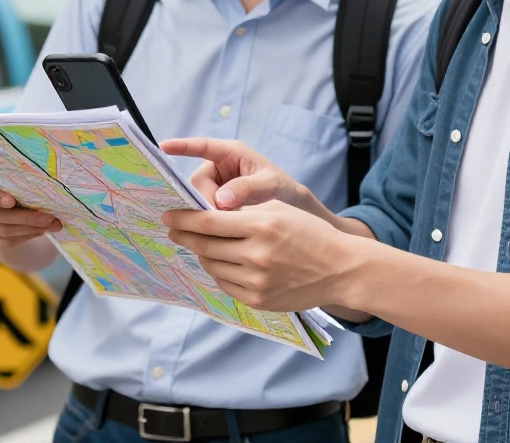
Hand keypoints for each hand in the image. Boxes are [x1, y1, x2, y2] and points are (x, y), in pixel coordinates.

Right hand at [0, 173, 61, 253]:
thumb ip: (17, 181)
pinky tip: (38, 232)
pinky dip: (24, 237)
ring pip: (4, 231)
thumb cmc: (7, 185)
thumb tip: (47, 190)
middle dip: (25, 217)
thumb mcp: (8, 178)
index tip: (12, 201)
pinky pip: (4, 243)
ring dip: (30, 229)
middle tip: (48, 217)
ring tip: (50, 225)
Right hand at [160, 137, 305, 209]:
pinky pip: (202, 208)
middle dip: (204, 199)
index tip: (163, 146)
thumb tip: (221, 200)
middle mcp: (218, 167)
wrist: (289, 206)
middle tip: (219, 216)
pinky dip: (209, 218)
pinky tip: (219, 228)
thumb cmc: (281, 187)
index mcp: (231, 153)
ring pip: (197, 198)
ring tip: (226, 223)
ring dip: (207, 211)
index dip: (182, 146)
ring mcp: (215, 184)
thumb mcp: (269, 184)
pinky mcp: (213, 201)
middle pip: (197, 182)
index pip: (203, 146)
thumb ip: (247, 188)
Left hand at [163, 201, 350, 312]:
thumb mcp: (279, 210)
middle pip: (205, 245)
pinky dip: (218, 271)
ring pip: (212, 265)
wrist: (340, 269)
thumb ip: (243, 212)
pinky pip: (225, 284)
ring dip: (201, 253)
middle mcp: (257, 255)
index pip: (208, 222)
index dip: (183, 218)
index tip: (168, 215)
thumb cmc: (309, 234)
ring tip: (199, 245)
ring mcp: (257, 281)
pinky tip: (220, 262)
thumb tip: (206, 212)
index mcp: (261, 226)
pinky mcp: (259, 300)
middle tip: (173, 229)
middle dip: (184, 235)